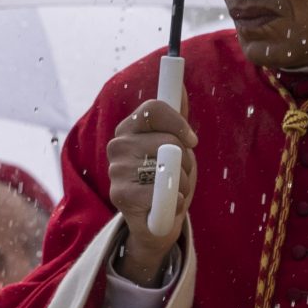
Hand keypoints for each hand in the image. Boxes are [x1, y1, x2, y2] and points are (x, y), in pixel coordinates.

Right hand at [106, 98, 197, 286]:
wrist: (155, 220)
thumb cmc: (166, 177)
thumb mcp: (174, 144)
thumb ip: (175, 116)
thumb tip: (179, 86)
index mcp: (128, 128)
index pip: (154, 108)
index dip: (179, 123)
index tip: (191, 140)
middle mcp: (117, 146)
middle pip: (169, 141)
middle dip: (186, 161)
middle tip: (178, 173)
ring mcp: (116, 170)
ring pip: (171, 168)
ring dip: (182, 183)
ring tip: (170, 191)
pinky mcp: (121, 196)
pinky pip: (165, 192)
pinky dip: (175, 203)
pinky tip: (164, 206)